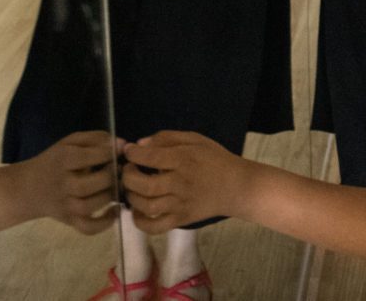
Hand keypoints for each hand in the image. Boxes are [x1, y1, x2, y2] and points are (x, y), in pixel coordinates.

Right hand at [14, 131, 117, 233]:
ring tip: (117, 187)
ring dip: (109, 197)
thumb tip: (123, 144)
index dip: (108, 152)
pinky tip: (114, 210)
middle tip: (119, 170)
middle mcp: (62, 184)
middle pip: (88, 185)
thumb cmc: (55, 161)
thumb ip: (96, 139)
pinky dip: (104, 224)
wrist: (28, 188)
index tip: (121, 150)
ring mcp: (65, 205)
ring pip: (88, 207)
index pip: (86, 157)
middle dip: (109, 176)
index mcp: (62, 161)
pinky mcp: (69, 220)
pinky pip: (87, 228)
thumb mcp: (71, 143)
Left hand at [122, 131, 252, 233]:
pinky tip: (138, 211)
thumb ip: (167, 138)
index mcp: (184, 160)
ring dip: (132, 197)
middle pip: (144, 185)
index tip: (128, 150)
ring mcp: (180, 204)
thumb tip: (140, 145)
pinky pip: (155, 227)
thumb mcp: (195, 140)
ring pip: (147, 206)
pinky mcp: (181, 220)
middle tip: (129, 169)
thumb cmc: (215, 160)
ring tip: (133, 188)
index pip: (151, 157)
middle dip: (128, 176)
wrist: (237, 187)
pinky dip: (140, 222)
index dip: (133, 153)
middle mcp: (180, 183)